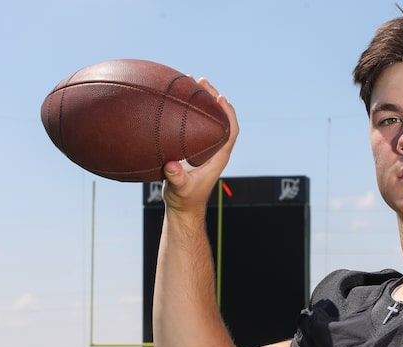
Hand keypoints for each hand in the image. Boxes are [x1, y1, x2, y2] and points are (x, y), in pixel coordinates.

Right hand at [162, 78, 238, 214]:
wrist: (182, 208)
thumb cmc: (184, 200)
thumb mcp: (180, 190)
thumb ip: (177, 179)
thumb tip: (172, 166)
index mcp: (218, 157)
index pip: (231, 131)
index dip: (229, 113)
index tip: (220, 98)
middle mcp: (214, 150)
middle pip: (221, 118)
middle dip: (213, 98)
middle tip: (201, 81)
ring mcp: (204, 148)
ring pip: (208, 119)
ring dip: (201, 101)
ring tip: (190, 81)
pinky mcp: (193, 149)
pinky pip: (194, 125)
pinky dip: (188, 111)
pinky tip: (175, 100)